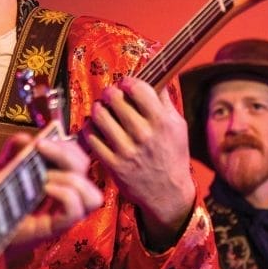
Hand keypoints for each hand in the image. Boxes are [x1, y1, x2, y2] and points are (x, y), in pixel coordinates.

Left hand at [0, 132, 103, 252]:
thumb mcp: (1, 168)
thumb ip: (13, 150)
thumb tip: (26, 137)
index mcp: (57, 176)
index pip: (77, 156)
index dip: (65, 145)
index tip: (40, 142)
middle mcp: (66, 194)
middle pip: (86, 168)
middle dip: (65, 153)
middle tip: (40, 149)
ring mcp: (64, 212)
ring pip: (93, 195)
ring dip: (71, 179)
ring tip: (45, 179)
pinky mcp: (56, 228)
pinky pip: (76, 211)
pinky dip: (65, 195)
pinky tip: (45, 189)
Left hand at [83, 76, 194, 249]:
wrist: (168, 193)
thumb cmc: (173, 154)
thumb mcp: (178, 126)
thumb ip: (165, 100)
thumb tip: (158, 75)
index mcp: (162, 122)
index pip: (137, 88)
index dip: (128, 82)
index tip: (125, 84)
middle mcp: (144, 134)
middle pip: (115, 98)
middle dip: (110, 93)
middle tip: (110, 96)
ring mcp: (127, 150)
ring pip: (100, 116)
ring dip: (98, 109)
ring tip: (101, 110)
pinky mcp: (113, 165)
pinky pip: (92, 138)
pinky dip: (89, 129)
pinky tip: (95, 128)